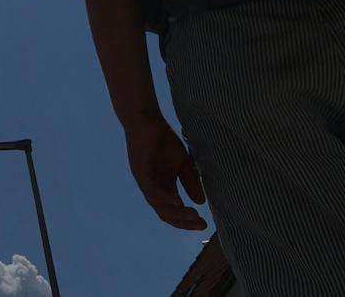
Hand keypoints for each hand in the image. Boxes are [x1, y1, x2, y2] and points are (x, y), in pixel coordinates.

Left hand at [123, 114, 207, 230]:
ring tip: (191, 215)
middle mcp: (154, 188)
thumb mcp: (183, 163)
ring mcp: (146, 181)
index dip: (187, 220)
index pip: (174, 210)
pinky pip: (151, 190)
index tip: (204, 224)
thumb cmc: (163, 140)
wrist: (146, 120)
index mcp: (164, 187)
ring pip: (158, 205)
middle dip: (183, 221)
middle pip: (166, 213)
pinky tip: (176, 201)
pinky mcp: (140, 172)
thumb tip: (201, 202)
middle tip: (199, 224)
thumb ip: (190, 182)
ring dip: (175, 212)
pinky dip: (164, 197)